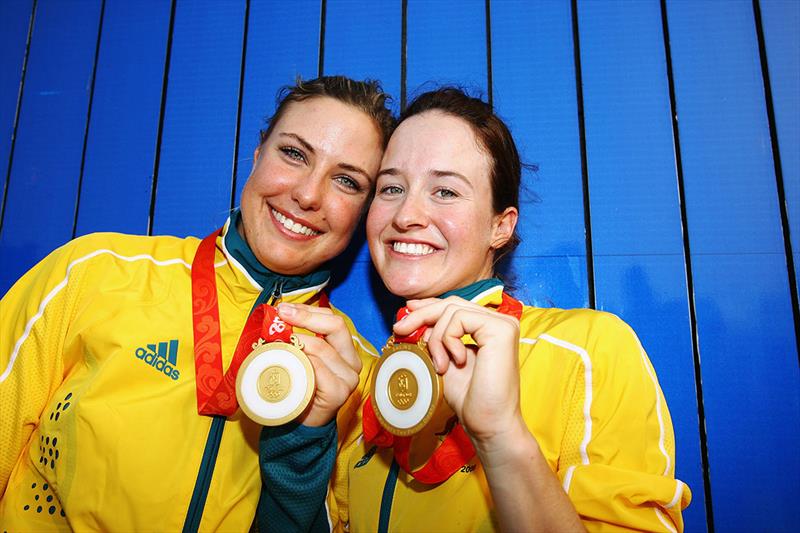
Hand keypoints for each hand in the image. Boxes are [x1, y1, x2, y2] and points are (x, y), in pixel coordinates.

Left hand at [276, 303, 361, 426]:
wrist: (303, 424)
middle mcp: (352, 361)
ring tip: (278, 342)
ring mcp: (348, 377)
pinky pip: (318, 369)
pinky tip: (290, 361)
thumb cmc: (300, 388)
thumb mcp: (302, 358)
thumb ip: (300, 339)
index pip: (332, 319)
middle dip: (306, 317)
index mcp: (345, 349)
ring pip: (323, 348)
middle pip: (335, 326)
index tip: (284, 308)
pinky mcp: (339, 393)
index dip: (308, 310)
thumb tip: (278, 314)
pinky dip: (303, 362)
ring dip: (298, 342)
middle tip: (282, 314)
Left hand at [393, 296, 523, 446]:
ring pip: (452, 310)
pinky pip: (460, 319)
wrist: (488, 424)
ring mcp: (503, 325)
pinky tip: (453, 362)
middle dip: (421, 315)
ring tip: (439, 365)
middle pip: (452, 304)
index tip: (406, 314)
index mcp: (489, 328)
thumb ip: (435, 338)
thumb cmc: (470, 399)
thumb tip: (412, 314)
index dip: (428, 307)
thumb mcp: (444, 360)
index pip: (455, 306)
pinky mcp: (501, 330)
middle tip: (400, 330)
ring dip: (436, 338)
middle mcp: (499, 322)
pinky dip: (447, 339)